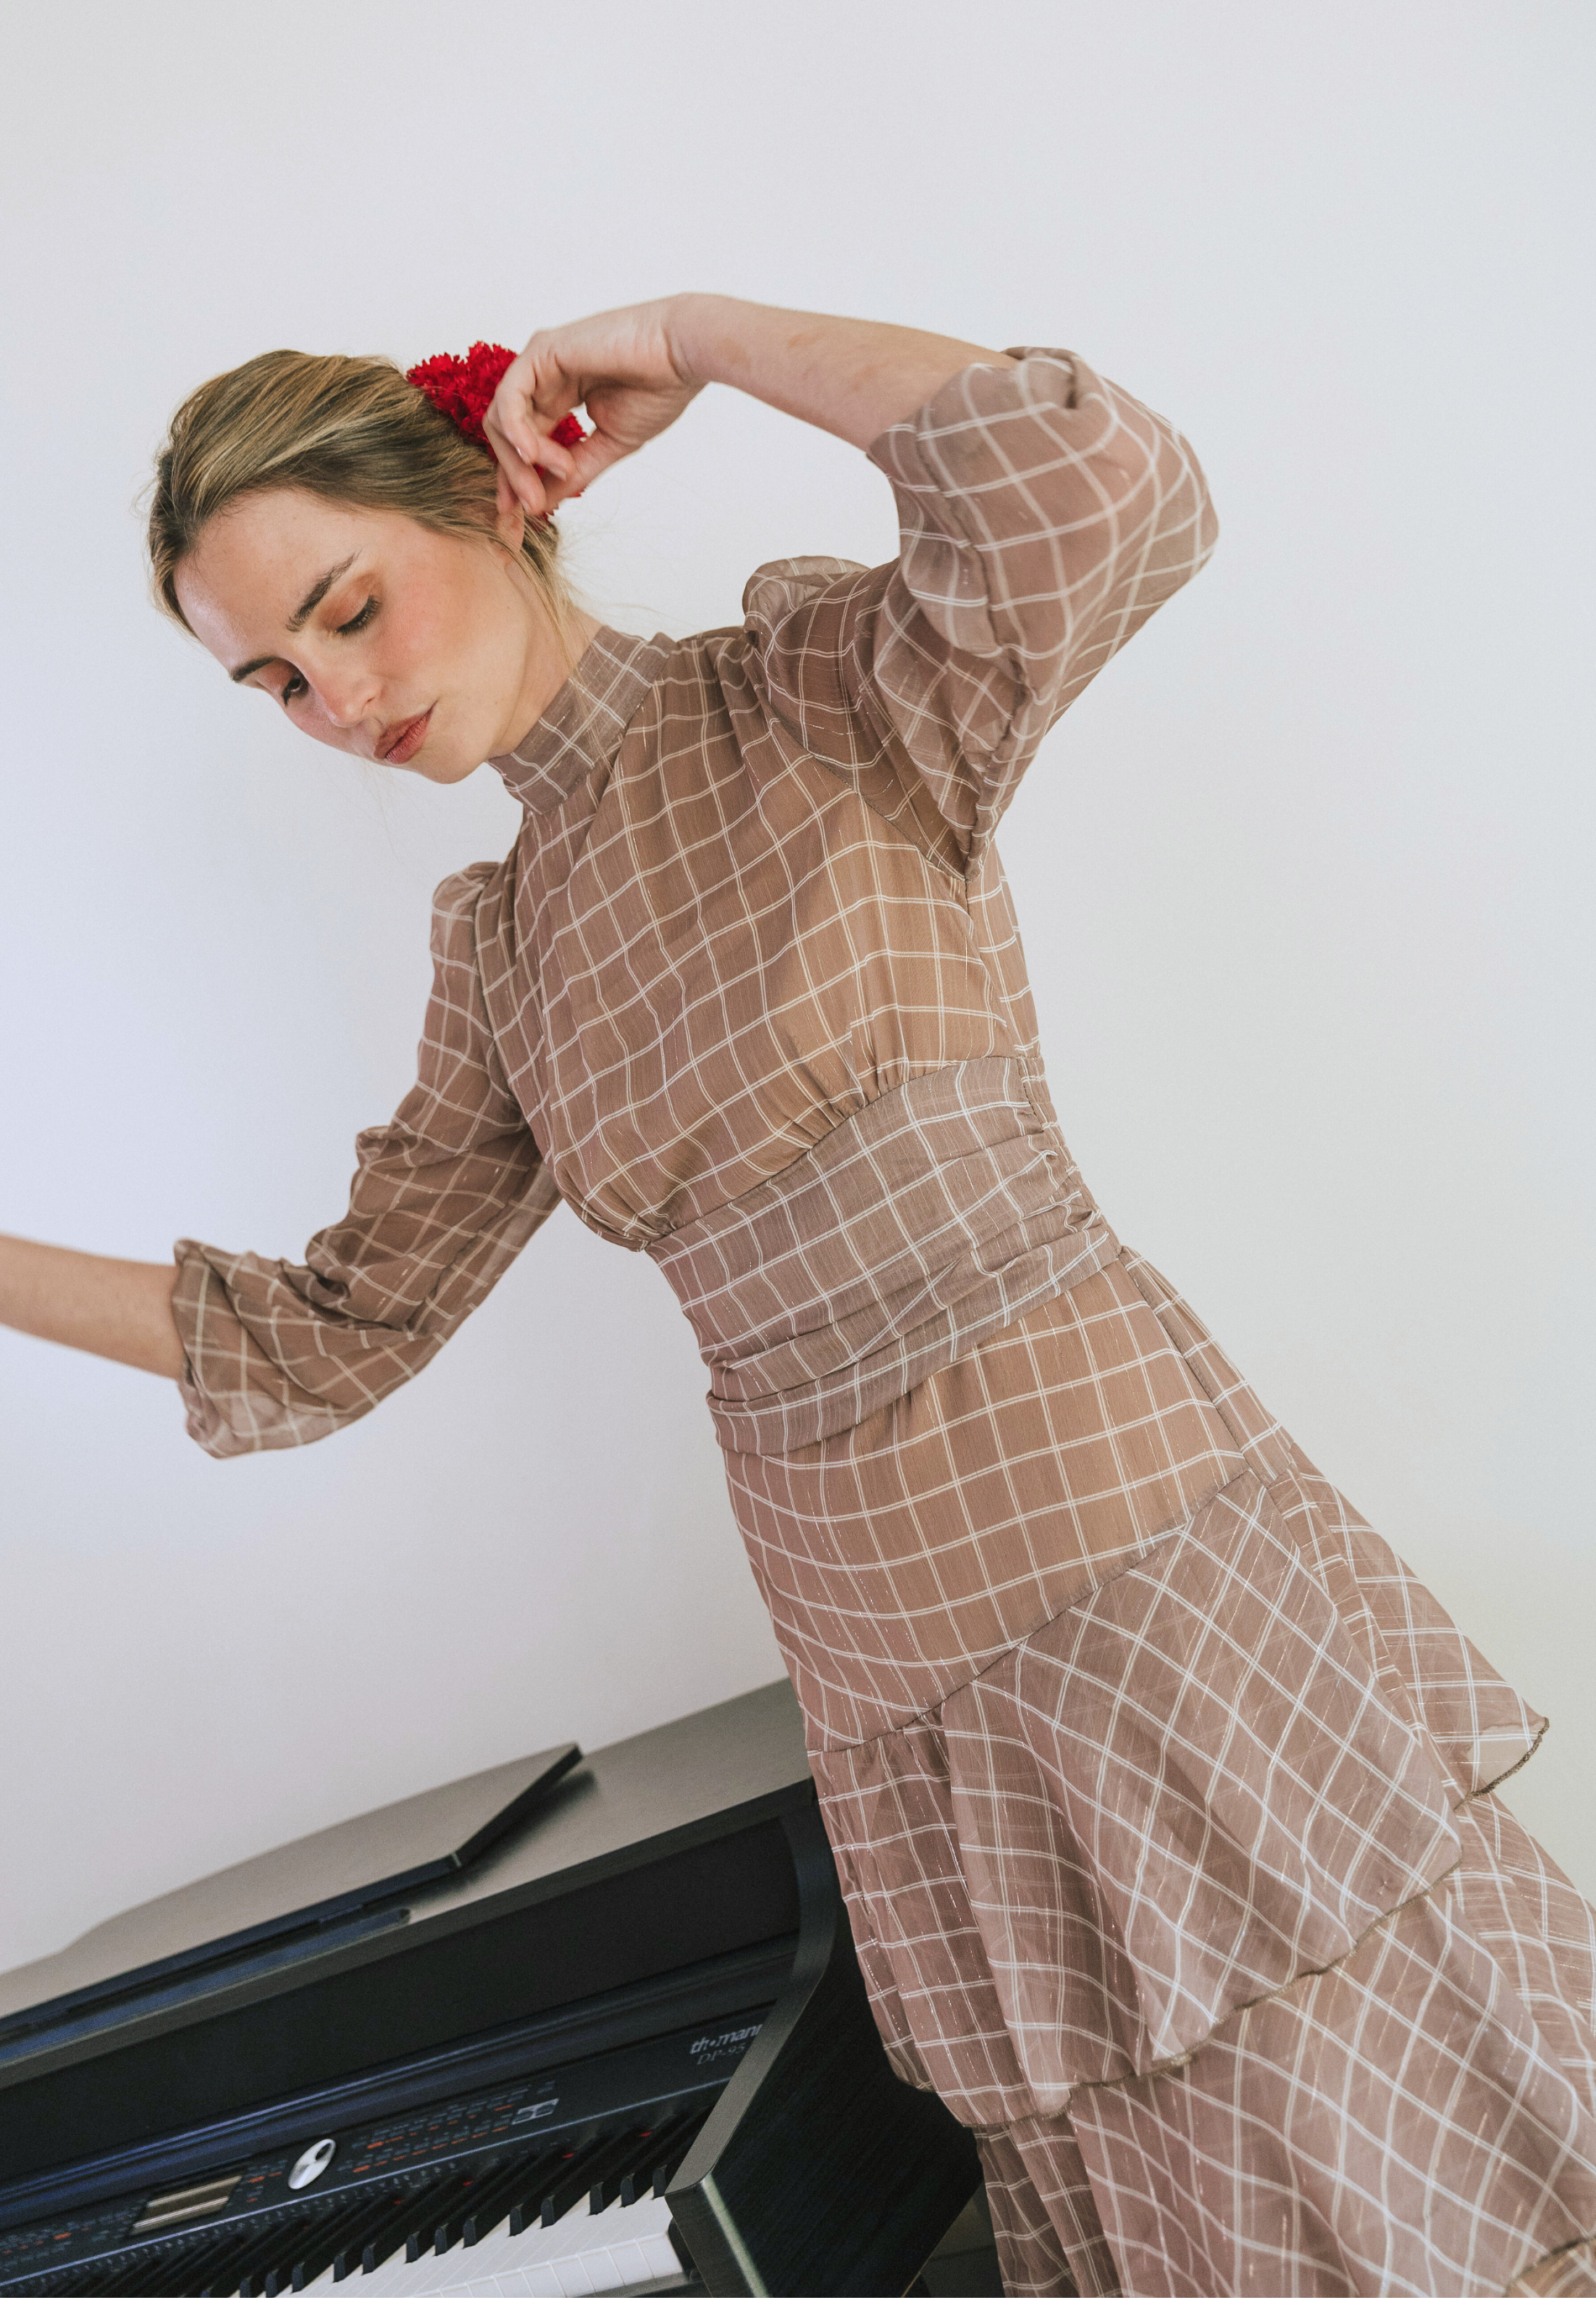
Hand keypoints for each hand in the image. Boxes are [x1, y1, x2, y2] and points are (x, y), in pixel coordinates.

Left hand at [485, 296, 701, 518]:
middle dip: (515, 475)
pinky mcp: (541, 351)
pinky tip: (534, 454)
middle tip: (533, 505)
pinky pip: (510, 397)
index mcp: (560, 395)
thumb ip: (574, 474)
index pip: (524, 440)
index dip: (518, 479)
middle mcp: (544, 378)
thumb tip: (541, 504)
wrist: (682, 355)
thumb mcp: (609, 446)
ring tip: (558, 472)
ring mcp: (540, 362)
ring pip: (501, 418)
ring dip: (521, 456)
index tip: (523, 514)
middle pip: (505, 433)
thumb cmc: (659, 390)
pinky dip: (517, 430)